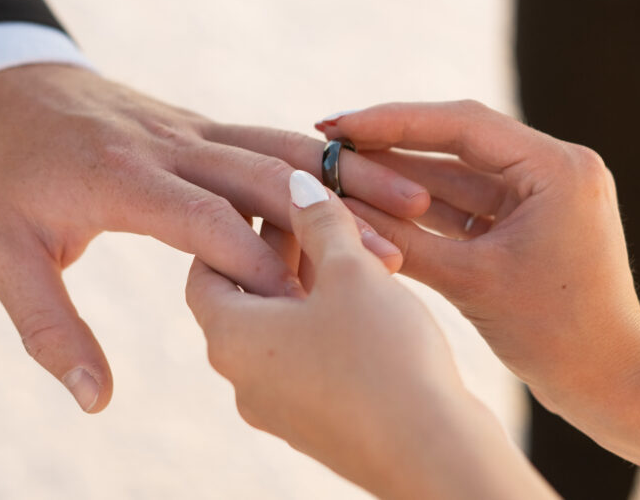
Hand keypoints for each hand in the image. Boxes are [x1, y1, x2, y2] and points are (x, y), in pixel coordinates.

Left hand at [0, 65, 426, 411]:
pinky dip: (329, 157)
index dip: (262, 259)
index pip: (205, 218)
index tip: (317, 302)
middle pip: (266, 174)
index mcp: (123, 177)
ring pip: (286, 146)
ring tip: (415, 200)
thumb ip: (49, 329)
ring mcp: (194, 129)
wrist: (10, 91)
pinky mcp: (207, 126)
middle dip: (335, 215)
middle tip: (402, 249)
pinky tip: (376, 176)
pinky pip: (276, 137)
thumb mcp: (4, 258)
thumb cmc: (6, 182)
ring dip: (351, 175)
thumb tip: (97, 402)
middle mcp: (171, 146)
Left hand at [186, 171, 552, 499]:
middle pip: (245, 299)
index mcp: (232, 337)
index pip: (204, 270)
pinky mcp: (318, 426)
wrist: (435, 455)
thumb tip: (297, 183)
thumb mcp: (350, 272)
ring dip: (308, 288)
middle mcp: (243, 379)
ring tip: (351, 253)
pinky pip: (307, 361)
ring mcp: (279, 409)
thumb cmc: (383, 357)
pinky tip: (368, 301)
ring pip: (280, 330)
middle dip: (279, 254)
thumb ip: (320, 222)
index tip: (268, 202)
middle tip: (316, 216)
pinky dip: (324, 324)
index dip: (232, 229)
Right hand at [316, 101, 639, 417]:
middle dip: (391, 141)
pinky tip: (372, 200)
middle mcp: (555, 168)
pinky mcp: (529, 219)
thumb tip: (334, 203)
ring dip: (402, 173)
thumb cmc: (554, 338)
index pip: (462, 124)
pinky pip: (466, 202)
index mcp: (557, 168)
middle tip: (330, 138)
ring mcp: (543, 193)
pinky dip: (422, 206)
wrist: (610, 386)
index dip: (391, 120)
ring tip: (340, 168)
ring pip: (456, 172)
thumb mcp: (470, 282)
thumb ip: (402, 238)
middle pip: (456, 140)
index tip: (337, 124)